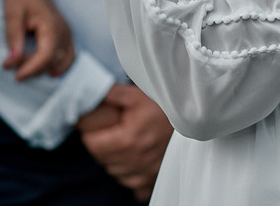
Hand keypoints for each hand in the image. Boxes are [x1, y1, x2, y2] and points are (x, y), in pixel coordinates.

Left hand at [2, 0, 74, 79]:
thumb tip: (13, 60)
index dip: (32, 68)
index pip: (46, 55)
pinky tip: (50, 73)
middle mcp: (63, 30)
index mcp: (52, 24)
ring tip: (23, 69)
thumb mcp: (12, 12)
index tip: (16, 77)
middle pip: (52, 60)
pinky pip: (68, 55)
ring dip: (43, 69)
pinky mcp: (65, 34)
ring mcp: (67, 32)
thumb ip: (13, 36)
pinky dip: (61, 65)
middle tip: (9, 66)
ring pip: (60, 60)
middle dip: (32, 68)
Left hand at [78, 84, 172, 200]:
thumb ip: (110, 95)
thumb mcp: (135, 95)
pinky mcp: (155, 178)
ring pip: (116, 173)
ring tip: (122, 143)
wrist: (190, 116)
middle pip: (103, 160)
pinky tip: (134, 161)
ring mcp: (146, 171)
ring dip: (114, 161)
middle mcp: (137, 160)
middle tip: (109, 132)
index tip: (95, 127)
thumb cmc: (162, 105)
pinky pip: (134, 187)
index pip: (93, 146)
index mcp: (128, 140)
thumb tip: (90, 92)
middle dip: (101, 146)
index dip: (90, 134)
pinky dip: (131, 175)